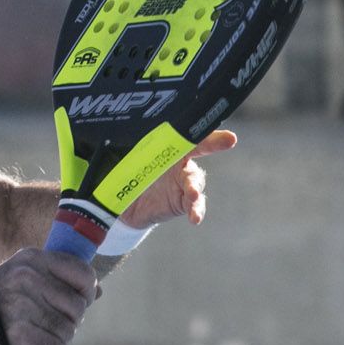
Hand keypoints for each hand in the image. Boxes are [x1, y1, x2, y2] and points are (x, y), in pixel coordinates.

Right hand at [0, 249, 98, 344]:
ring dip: (57, 343)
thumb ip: (55, 283)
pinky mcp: (18, 333)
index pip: (82, 272)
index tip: (73, 305)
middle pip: (78, 307)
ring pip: (68, 331)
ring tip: (36, 342)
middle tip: (44, 328)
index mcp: (30, 260)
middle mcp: (27, 277)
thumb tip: (97, 292)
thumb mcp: (18, 282)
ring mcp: (22, 304)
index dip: (85, 293)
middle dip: (68, 323)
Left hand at [120, 129, 236, 228]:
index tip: (223, 126)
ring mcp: (184, 183)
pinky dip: (195, 210)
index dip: (202, 127)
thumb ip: (133, 149)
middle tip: (228, 140)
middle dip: (213, 143)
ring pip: (195, 181)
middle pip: (199, 150)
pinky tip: (194, 218)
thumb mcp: (128, 160)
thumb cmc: (128, 175)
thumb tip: (115, 132)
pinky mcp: (183, 202)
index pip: (185, 134)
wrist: (125, 204)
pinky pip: (193, 205)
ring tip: (192, 194)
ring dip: (195, 186)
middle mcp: (180, 162)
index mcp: (167, 147)